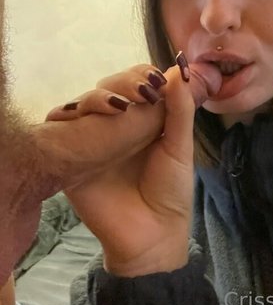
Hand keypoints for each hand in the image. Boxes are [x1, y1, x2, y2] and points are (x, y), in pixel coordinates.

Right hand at [56, 61, 219, 275]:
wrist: (150, 236)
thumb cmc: (170, 191)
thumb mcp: (180, 146)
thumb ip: (180, 108)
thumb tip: (181, 67)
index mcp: (142, 119)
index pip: (135, 82)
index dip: (141, 74)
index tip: (155, 79)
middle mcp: (115, 124)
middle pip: (108, 87)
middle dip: (122, 83)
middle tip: (141, 92)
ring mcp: (92, 138)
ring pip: (83, 102)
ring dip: (97, 97)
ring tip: (118, 107)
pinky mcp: (71, 157)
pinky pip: (59, 128)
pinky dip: (67, 116)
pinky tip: (84, 117)